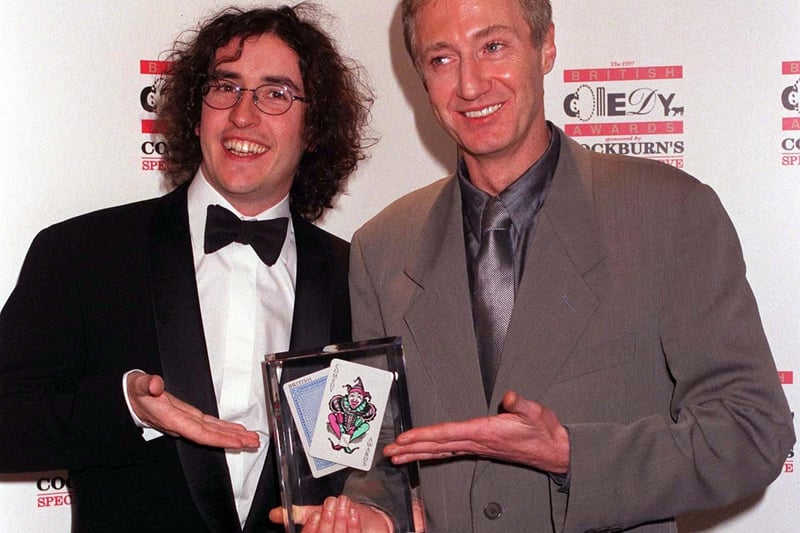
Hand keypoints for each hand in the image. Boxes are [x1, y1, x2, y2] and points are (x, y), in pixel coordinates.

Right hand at [126, 371, 259, 448]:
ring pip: (212, 432)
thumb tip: (155, 384)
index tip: (237, 441)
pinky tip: (235, 431)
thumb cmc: (135, 392)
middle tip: (253, 442)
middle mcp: (182, 424)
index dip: (219, 439)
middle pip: (211, 436)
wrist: (128, 397)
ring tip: (250, 439)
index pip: (200, 433)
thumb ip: (147, 384)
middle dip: (233, 440)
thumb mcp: (139, 385)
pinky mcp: (188, 417)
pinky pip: (209, 426)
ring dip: (232, 436)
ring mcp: (186, 422)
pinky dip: (223, 429)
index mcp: (173, 419)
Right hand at [269, 496, 392, 532]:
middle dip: (328, 519)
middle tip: (331, 503)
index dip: (310, 527)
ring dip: (340, 518)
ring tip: (343, 502)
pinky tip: (353, 511)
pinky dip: (353, 524)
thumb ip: (299, 513)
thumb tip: (275, 514)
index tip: (314, 514)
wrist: (370, 520)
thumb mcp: (318, 513)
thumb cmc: (344, 518)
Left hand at [384, 390, 569, 472]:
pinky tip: (421, 453)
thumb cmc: (544, 431)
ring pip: (440, 451)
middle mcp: (476, 443)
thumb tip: (509, 397)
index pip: (447, 434)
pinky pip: (448, 451)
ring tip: (396, 456)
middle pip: (436, 446)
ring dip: (416, 453)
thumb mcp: (536, 413)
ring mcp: (476, 448)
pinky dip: (431, 452)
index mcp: (485, 433)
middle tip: (388, 452)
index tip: (404, 438)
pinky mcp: (479, 448)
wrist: (554, 452)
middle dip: (411, 449)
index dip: (424, 436)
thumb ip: (521, 404)